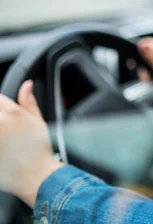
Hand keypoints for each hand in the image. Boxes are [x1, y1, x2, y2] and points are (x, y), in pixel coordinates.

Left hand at [0, 81, 63, 207]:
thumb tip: (27, 84)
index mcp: (12, 113)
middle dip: (1, 118)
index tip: (6, 114)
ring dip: (1, 130)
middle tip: (8, 130)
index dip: (2, 105)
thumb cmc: (40, 150)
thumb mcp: (39, 121)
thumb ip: (29, 101)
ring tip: (7, 140)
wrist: (36, 176)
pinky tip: (5, 148)